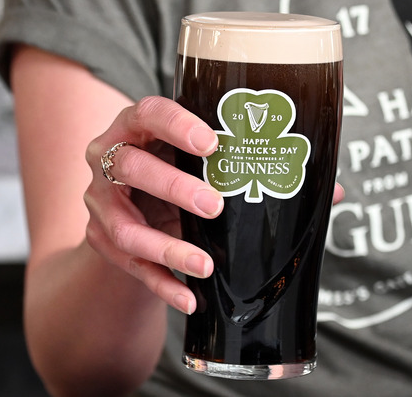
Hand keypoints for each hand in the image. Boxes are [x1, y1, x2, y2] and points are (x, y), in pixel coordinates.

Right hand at [83, 96, 223, 314]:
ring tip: (204, 265)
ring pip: (126, 228)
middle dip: (173, 187)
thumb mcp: (188, 154)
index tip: (211, 143)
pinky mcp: (102, 240)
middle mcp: (106, 162)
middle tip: (213, 204)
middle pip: (130, 168)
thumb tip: (310, 181)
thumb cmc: (168, 168)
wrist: (130, 204)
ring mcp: (101, 204)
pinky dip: (163, 285)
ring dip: (167, 249)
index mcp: (131, 127)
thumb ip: (228, 159)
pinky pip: (133, 267)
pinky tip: (189, 299)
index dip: (176, 125)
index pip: (147, 114)